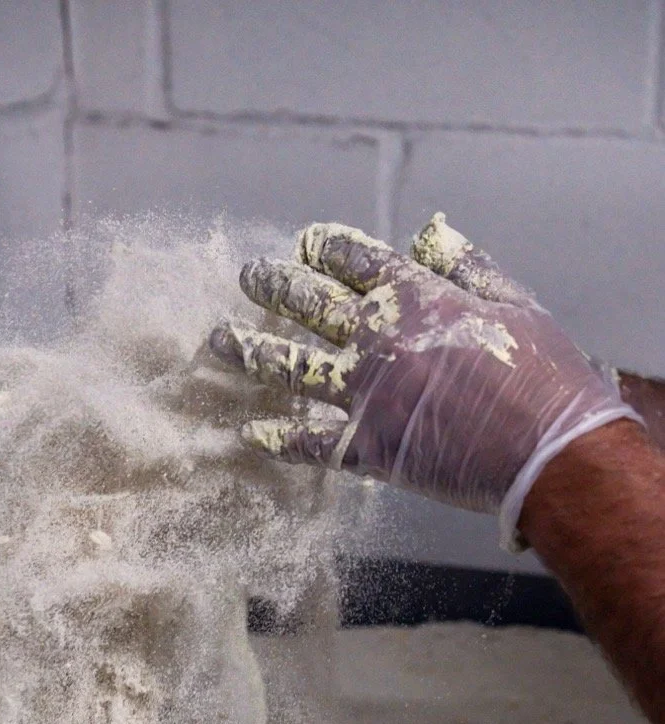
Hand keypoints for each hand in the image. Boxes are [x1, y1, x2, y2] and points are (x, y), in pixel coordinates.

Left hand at [210, 215, 641, 549]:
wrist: (548, 453)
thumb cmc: (544, 377)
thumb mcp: (515, 303)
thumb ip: (467, 265)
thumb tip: (430, 231)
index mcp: (416, 297)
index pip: (355, 258)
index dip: (324, 246)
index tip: (303, 243)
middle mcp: (378, 339)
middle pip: (309, 304)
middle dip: (273, 286)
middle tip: (248, 277)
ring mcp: (365, 395)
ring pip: (290, 367)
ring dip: (248, 351)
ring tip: (213, 341)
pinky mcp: (365, 448)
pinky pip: (308, 442)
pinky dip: (276, 439)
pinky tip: (246, 432)